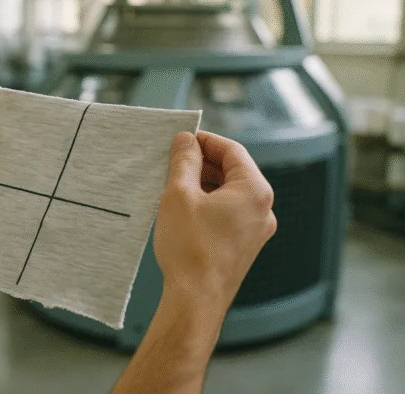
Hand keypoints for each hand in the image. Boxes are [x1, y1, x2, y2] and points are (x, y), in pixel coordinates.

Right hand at [153, 131, 276, 309]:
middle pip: (234, 171)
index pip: (232, 151)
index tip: (184, 139)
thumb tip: (186, 141)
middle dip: (204, 162)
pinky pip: (230, 213)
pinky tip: (186, 208)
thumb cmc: (190, 249)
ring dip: (205, 183)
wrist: (196, 299)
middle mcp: (263, 210)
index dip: (206, 140)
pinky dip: (210, 203)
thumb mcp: (179, 194)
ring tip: (176, 185)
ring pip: (231, 193)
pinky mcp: (245, 245)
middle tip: (175, 160)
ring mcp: (257, 230)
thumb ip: (184, 162)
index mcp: (254, 191)